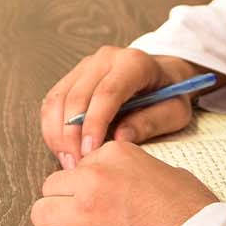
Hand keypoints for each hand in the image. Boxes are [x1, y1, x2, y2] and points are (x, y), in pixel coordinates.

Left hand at [30, 140, 217, 225]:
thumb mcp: (166, 172)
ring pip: (40, 213)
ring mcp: (81, 212)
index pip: (78, 166)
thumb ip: (133, 169)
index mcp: (114, 154)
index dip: (85, 186)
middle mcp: (93, 177)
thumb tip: (122, 181)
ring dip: (53, 225)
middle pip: (51, 187)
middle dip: (63, 203)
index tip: (98, 200)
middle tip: (81, 220)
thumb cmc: (192, 214)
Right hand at [39, 46, 203, 168]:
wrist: (164, 75)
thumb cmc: (170, 95)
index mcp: (134, 63)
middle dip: (71, 135)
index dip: (94, 124)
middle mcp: (105, 58)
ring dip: (57, 134)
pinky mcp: (73, 76)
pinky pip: (52, 102)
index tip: (89, 152)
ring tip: (68, 162)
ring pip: (58, 99)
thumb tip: (119, 139)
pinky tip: (62, 149)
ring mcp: (86, 66)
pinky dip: (52, 128)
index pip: (106, 93)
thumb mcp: (174, 112)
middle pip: (77, 97)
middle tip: (76, 166)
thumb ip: (150, 123)